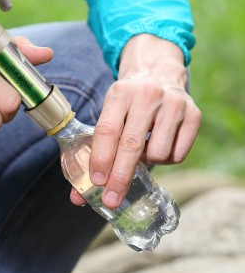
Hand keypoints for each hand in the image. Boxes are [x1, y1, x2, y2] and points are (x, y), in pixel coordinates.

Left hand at [70, 33, 200, 207]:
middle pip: (132, 145)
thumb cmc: (129, 102)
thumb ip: (95, 151)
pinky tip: (160, 144)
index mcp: (120, 93)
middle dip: (120, 177)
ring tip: (143, 149)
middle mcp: (147, 95)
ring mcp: (174, 104)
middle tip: (112, 199)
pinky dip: (166, 158)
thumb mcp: (110, 113)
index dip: (101, 159)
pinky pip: (178, 154)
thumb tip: (78, 197)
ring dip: (147, 161)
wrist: (159, 73)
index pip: (107, 130)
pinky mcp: (194, 114)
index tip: (96, 182)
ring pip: (158, 153)